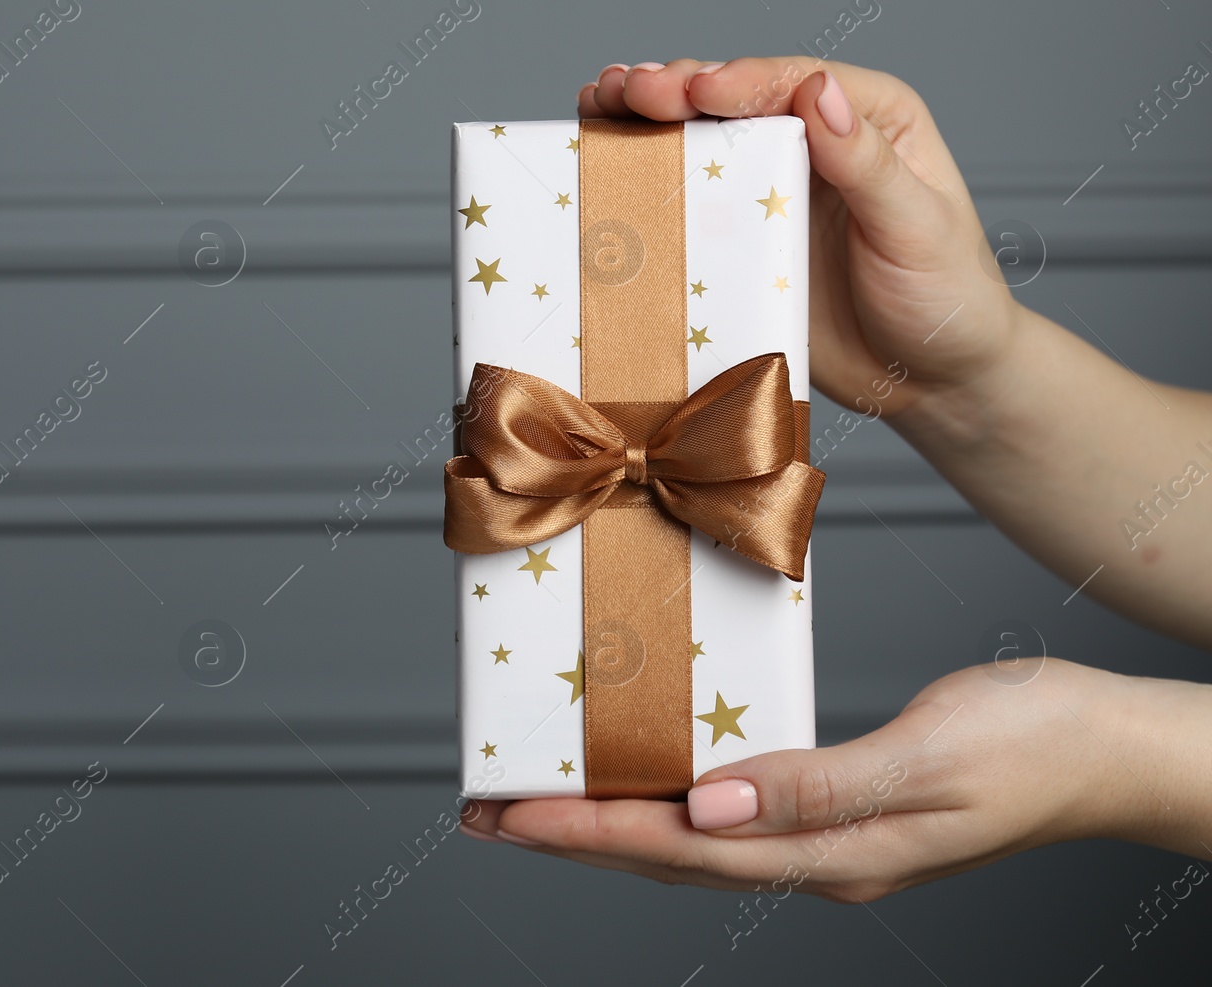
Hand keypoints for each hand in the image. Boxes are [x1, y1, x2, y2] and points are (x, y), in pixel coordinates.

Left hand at [463, 660, 1204, 901]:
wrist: (1115, 750)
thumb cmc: (1037, 745)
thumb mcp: (929, 759)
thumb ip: (817, 789)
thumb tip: (709, 811)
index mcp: (834, 854)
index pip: (681, 850)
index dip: (588, 832)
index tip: (511, 814)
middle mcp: (818, 858)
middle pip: (669, 854)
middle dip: (573, 835)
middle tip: (488, 811)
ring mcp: (830, 840)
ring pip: (692, 837)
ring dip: (609, 819)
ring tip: (538, 799)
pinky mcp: (841, 807)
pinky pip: (731, 810)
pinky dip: (668, 796)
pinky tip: (644, 777)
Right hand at [578, 58, 1019, 420]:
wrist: (933, 382)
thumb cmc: (946, 299)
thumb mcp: (915, 227)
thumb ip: (866, 161)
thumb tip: (818, 91)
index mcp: (868, 118)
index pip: (792, 84)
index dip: (736, 81)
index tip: (690, 90)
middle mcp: (814, 142)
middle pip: (732, 100)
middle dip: (673, 88)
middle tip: (624, 89)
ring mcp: (772, 190)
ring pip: (702, 140)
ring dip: (646, 119)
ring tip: (598, 102)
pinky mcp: (742, 241)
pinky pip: (691, 202)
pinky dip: (647, 179)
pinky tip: (608, 158)